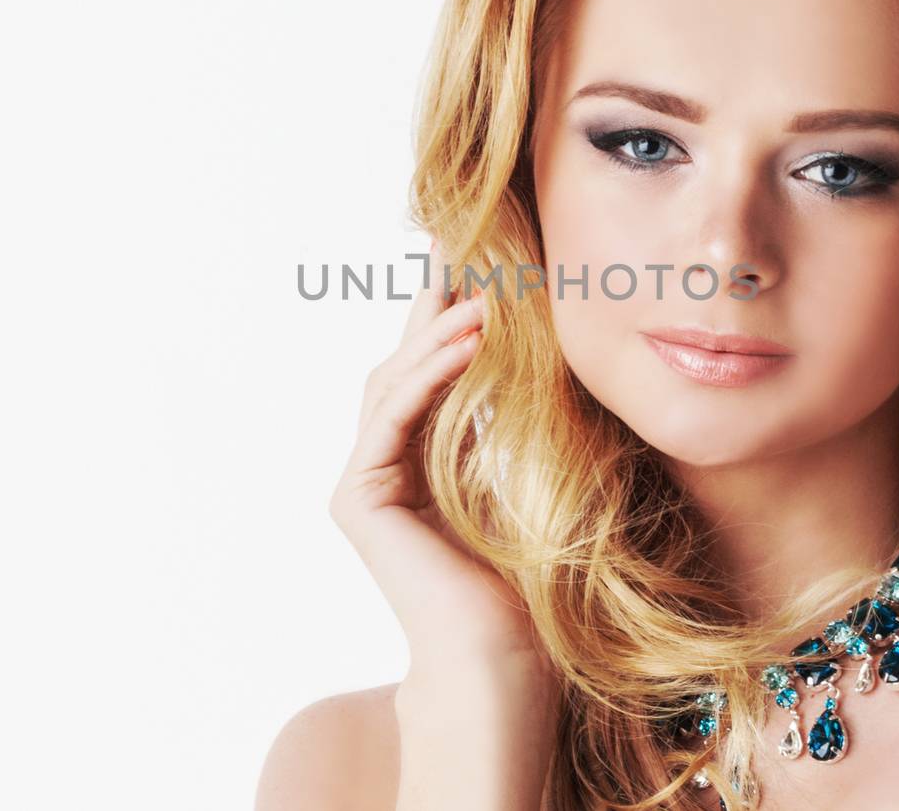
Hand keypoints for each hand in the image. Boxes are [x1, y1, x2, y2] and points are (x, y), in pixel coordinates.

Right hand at [328, 239, 550, 675]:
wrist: (506, 659)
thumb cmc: (531, 580)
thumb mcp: (529, 474)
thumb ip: (515, 417)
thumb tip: (541, 348)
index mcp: (420, 461)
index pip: (433, 369)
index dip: (451, 312)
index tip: (479, 257)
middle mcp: (381, 466)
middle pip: (403, 363)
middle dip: (432, 302)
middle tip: (458, 239)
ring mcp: (362, 482)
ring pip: (392, 382)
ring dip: (437, 330)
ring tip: (480, 288)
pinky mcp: (356, 498)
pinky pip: (391, 417)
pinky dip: (427, 373)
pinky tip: (464, 337)